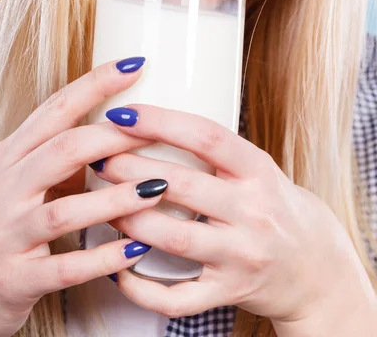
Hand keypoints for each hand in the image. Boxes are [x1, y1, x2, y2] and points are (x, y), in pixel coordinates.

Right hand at [0, 60, 165, 336]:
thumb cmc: (12, 224)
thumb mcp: (27, 178)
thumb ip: (64, 153)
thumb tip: (125, 123)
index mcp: (8, 157)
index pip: (55, 110)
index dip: (96, 85)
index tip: (135, 66)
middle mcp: (2, 189)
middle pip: (62, 150)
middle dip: (113, 137)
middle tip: (156, 130)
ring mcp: (6, 235)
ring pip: (65, 210)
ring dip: (115, 199)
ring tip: (157, 189)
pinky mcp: (15, 279)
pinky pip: (66, 268)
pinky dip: (104, 257)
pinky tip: (138, 248)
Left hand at [96, 105, 376, 325]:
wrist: (313, 264)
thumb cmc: (273, 205)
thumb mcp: (257, 168)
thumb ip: (215, 150)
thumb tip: (150, 123)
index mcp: (258, 171)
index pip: (206, 137)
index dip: (160, 122)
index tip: (123, 114)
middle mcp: (253, 211)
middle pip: (181, 186)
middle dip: (130, 169)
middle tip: (98, 157)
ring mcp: (242, 255)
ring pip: (172, 238)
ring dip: (128, 220)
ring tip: (101, 203)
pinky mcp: (229, 292)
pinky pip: (177, 297)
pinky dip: (139, 285)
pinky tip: (117, 266)